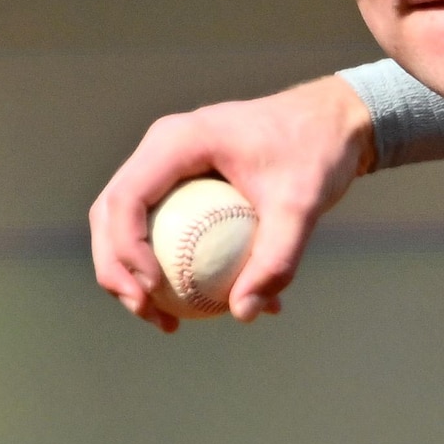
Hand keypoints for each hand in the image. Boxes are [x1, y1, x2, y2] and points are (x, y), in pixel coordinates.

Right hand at [86, 79, 371, 330]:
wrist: (333, 122)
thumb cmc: (317, 153)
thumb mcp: (302, 206)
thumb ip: (276, 260)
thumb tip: (244, 313)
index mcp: (177, 141)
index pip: (125, 198)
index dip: (126, 249)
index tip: (154, 290)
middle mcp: (162, 147)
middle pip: (109, 212)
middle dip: (116, 268)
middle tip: (146, 311)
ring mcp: (168, 163)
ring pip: (126, 222)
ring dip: (133, 273)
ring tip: (166, 320)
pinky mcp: (183, 181)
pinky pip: (161, 226)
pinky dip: (169, 265)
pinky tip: (206, 305)